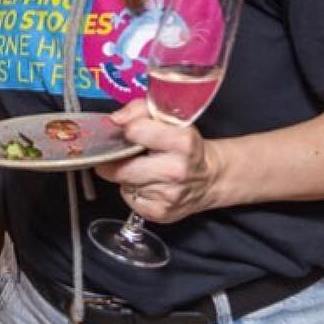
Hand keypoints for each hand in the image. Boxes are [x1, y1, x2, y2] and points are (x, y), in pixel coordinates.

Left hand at [94, 98, 222, 224]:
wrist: (209, 178)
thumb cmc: (184, 146)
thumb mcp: (168, 119)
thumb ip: (138, 111)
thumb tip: (114, 120)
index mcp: (183, 142)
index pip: (135, 131)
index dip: (127, 130)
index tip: (130, 132)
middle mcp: (177, 170)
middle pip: (122, 167)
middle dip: (117, 159)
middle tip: (124, 154)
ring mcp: (169, 195)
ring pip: (123, 182)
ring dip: (126, 175)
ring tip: (141, 168)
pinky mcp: (160, 213)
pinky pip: (129, 198)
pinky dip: (132, 190)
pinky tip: (146, 184)